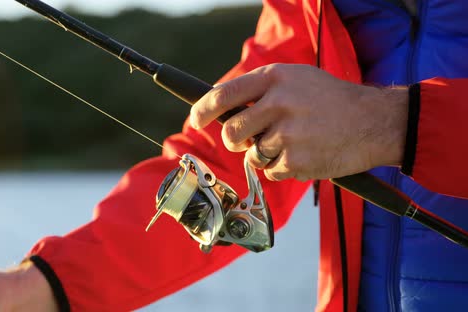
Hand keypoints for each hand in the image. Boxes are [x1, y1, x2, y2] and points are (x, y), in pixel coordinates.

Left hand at [190, 64, 407, 180]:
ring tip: (293, 142)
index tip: (196, 119)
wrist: (373, 122)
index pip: (223, 95)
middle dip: (236, 141)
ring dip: (266, 155)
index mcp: (275, 79)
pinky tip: (304, 154)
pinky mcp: (296, 161)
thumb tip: (223, 109)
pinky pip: (271, 172)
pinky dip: (282, 169)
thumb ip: (261, 90)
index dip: (203, 110)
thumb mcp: (296, 79)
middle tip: (249, 140)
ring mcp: (287, 134)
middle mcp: (279, 104)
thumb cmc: (331, 100)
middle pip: (232, 132)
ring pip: (252, 156)